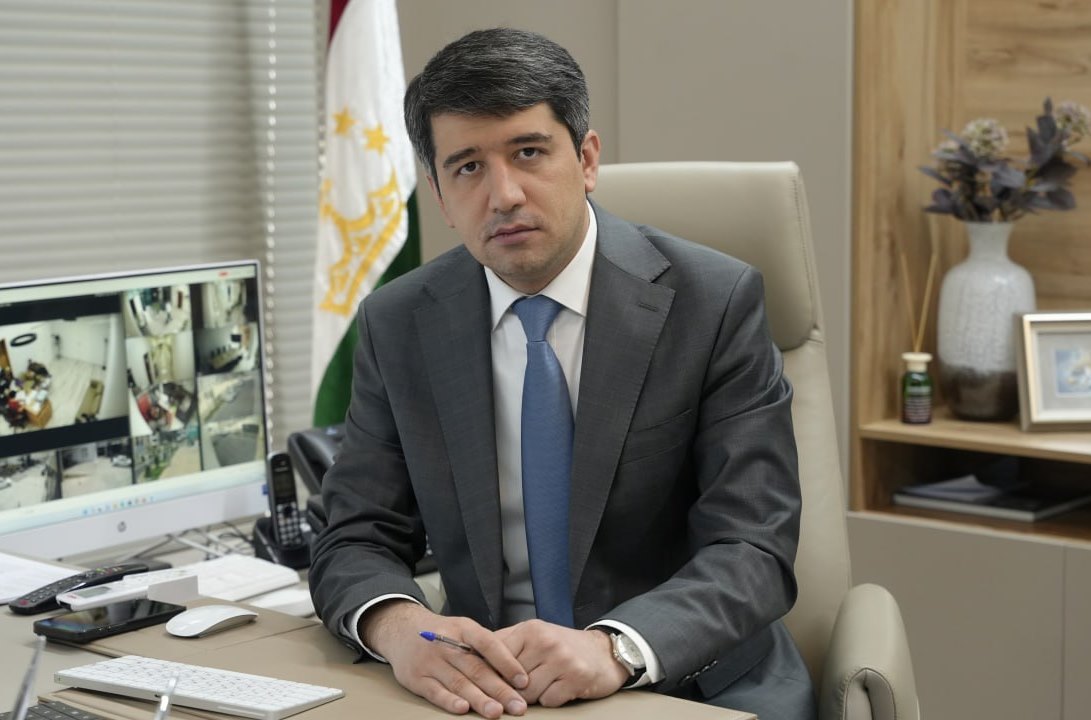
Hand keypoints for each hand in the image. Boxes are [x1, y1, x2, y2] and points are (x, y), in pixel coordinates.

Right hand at [359, 600, 529, 717]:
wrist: (401, 630)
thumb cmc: (443, 633)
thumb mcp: (463, 628)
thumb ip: (484, 647)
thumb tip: (515, 671)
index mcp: (464, 628)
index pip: (488, 643)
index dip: (507, 662)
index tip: (524, 681)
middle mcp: (446, 643)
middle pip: (476, 668)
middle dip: (499, 689)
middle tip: (517, 705)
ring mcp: (430, 661)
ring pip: (458, 682)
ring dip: (479, 699)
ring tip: (496, 712)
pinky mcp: (416, 678)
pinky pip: (435, 692)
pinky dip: (449, 701)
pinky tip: (463, 709)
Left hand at [495, 620, 628, 706]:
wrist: (603, 652)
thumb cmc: (562, 647)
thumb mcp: (533, 636)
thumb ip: (506, 644)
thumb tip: (473, 656)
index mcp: (530, 630)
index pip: (496, 657)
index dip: (488, 674)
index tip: (482, 685)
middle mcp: (545, 641)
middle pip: (510, 679)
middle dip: (511, 690)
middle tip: (514, 691)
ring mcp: (562, 659)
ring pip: (528, 693)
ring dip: (530, 697)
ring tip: (541, 687)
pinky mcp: (576, 678)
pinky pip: (549, 700)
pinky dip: (550, 700)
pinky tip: (558, 689)